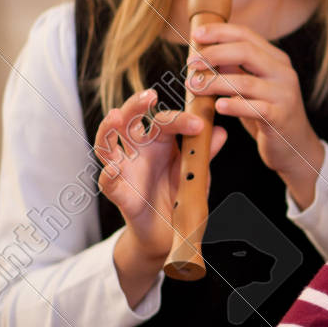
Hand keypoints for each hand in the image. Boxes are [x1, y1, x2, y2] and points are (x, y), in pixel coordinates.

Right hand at [95, 87, 227, 259]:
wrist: (171, 232)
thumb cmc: (181, 195)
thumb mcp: (196, 174)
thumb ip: (205, 154)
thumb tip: (219, 130)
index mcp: (159, 142)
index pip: (164, 121)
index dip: (180, 119)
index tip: (199, 124)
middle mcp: (138, 150)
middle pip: (129, 121)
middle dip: (136, 105)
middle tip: (149, 95)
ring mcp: (125, 169)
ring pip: (108, 144)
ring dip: (109, 129)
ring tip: (116, 116)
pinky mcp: (119, 193)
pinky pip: (108, 182)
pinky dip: (109, 174)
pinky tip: (114, 168)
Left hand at [187, 22, 323, 206]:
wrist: (295, 146)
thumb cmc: (268, 113)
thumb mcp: (254, 86)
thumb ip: (235, 67)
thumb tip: (204, 50)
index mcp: (277, 60)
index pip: (247, 35)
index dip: (219, 32)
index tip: (196, 35)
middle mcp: (284, 73)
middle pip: (246, 52)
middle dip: (213, 54)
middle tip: (191, 63)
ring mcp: (284, 95)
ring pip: (245, 82)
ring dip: (214, 82)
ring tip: (194, 86)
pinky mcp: (281, 117)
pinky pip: (254, 109)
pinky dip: (233, 106)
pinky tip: (217, 107)